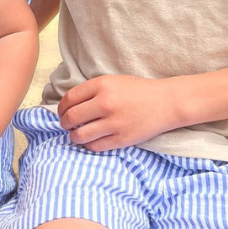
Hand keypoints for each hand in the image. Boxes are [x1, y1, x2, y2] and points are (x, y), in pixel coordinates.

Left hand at [57, 75, 183, 150]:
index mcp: (102, 85)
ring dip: (74, 136)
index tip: (62, 113)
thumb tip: (68, 105)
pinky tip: (91, 141)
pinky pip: (95, 146)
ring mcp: (114, 122)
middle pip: (71, 118)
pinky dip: (88, 145)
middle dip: (65, 124)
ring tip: (77, 135)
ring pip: (79, 135)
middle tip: (67, 125)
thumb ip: (92, 91)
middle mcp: (105, 103)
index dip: (60, 109)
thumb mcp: (113, 81)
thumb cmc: (138, 91)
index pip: (69, 99)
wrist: (167, 102)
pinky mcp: (122, 139)